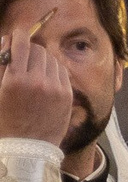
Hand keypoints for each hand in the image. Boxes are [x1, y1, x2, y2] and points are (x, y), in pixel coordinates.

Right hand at [0, 9, 72, 147]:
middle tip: (23, 56)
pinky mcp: (67, 95)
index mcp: (16, 80)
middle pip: (38, 50)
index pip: (21, 44)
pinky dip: (54, 70)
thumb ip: (2, 65)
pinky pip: (62, 71)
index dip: (18, 36)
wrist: (28, 147)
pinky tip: (46, 77)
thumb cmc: (6, 119)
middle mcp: (38, 81)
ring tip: (34, 69)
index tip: (17, 34)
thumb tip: (8, 41)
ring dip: (42, 59)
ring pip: (52, 59)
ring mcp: (55, 88)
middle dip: (29, 50)